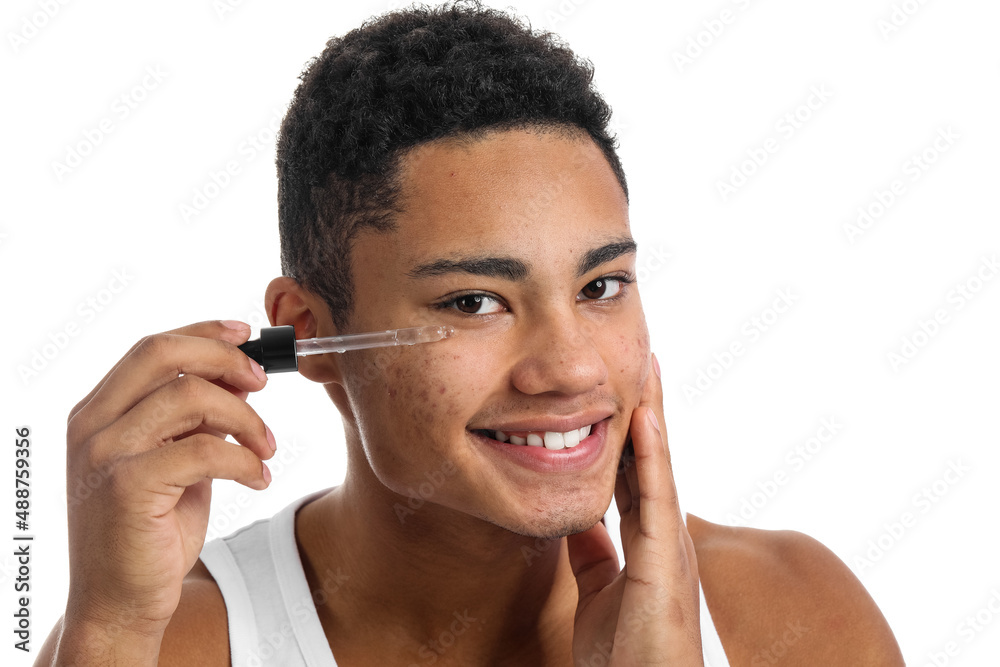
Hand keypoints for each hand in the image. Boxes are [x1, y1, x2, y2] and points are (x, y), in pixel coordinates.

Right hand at [62, 320, 274, 645]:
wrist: (119, 601)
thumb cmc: (150, 531)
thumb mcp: (176, 461)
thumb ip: (196, 420)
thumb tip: (240, 376)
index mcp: (98, 412)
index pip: (152, 349)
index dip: (203, 334)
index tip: (246, 335)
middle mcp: (93, 425)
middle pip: (163, 355)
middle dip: (225, 359)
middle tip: (263, 382)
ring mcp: (104, 453)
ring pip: (190, 397)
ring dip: (245, 418)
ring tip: (266, 448)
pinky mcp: (127, 486)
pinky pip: (204, 450)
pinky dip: (244, 460)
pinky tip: (259, 477)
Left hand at [567, 353, 703, 664]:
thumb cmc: (627, 658)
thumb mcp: (599, 595)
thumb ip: (593, 557)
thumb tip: (580, 522)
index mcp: (649, 546)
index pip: (636, 475)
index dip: (630, 433)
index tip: (623, 391)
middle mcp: (664, 538)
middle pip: (651, 460)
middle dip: (645, 410)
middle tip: (642, 359)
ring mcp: (669, 547)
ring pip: (659, 467)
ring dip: (652, 415)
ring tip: (648, 367)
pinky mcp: (664, 562)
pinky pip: (656, 499)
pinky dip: (650, 456)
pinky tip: (644, 419)